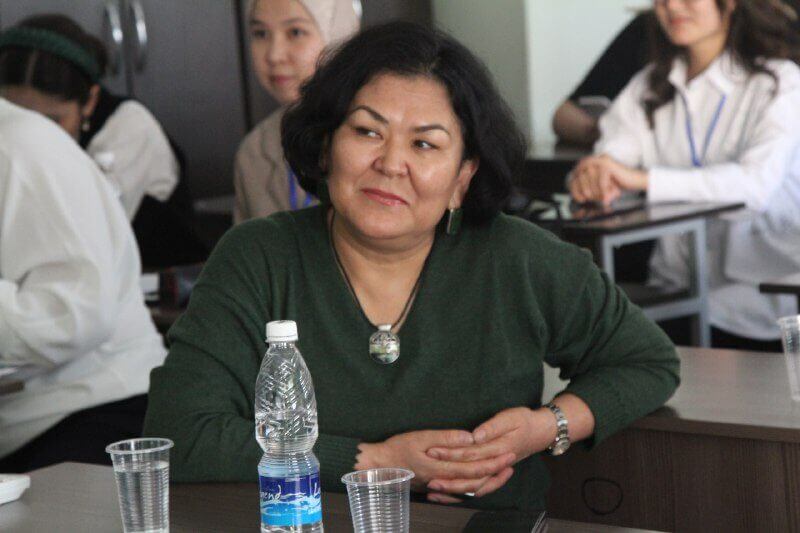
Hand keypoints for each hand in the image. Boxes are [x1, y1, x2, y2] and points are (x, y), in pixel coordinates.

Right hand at [355, 429, 515, 493]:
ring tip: (502, 472)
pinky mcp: (434, 488)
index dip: (493, 462)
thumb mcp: (420, 437)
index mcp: (440, 467)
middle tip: (512, 462)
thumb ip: (445, 437)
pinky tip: (480, 484)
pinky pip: (458, 493)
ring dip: (487, 481)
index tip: (508, 453)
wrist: (377, 466)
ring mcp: (438, 486)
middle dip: (495, 472)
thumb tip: (470, 437)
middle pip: (475, 481)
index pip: (473, 467)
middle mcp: (442, 480)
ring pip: (469, 489)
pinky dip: (472, 489)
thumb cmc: (396, 449)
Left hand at [424, 407, 556, 502]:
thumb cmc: (524, 421)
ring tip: (433, 489)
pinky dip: (463, 494)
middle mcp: (496, 463)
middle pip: (469, 474)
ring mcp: (495, 471)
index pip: (470, 453)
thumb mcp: (510, 418)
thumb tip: (475, 436)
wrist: (539, 431)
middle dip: (448, 477)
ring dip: (453, 490)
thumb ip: (492, 427)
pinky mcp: (493, 474)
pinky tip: (449, 495)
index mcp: (498, 448)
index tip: (432, 451)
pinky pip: (479, 489)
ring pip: (473, 486)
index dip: (450, 453)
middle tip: (429, 477)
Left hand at [570, 154, 647, 204]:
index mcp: (590, 163)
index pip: (574, 175)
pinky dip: (604, 192)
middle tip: (594, 199)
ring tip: (603, 197)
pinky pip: (601, 182)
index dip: (575, 188)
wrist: (635, 180)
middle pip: (581, 178)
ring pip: (591, 181)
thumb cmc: (618, 183)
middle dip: (587, 191)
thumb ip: (588, 186)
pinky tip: (607, 198)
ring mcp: (601, 161)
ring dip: (597, 192)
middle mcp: (594, 160)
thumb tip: (576, 195)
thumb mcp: (599, 186)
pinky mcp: (608, 166)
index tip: (579, 199)